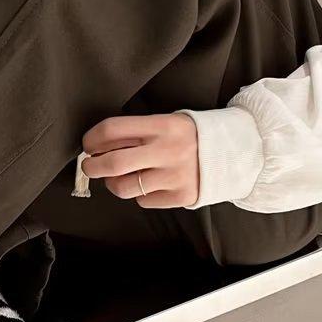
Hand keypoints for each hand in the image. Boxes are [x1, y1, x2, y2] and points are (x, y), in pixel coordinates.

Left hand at [81, 113, 199, 207]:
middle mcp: (167, 150)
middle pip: (113, 163)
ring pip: (123, 187)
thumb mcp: (166, 122)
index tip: (88, 144)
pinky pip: (143, 200)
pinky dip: (138, 194)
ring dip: (112, 183)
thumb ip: (135, 132)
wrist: (232, 152)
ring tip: (117, 177)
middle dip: (92, 166)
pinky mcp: (180, 196)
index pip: (113, 129)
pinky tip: (147, 183)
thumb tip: (99, 146)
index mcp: (162, 125)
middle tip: (90, 165)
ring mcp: (174, 176)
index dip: (92, 138)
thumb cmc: (190, 136)